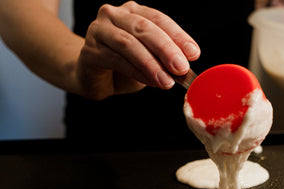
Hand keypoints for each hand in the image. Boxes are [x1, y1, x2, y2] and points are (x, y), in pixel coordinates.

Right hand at [76, 1, 199, 99]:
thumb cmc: (124, 66)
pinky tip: (151, 82)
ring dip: (151, 64)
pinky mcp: (90, 51)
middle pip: (144, 28)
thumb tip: (185, 68)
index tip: (194, 53)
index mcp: (133, 11)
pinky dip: (137, 72)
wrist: (94, 78)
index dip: (178, 36)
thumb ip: (164, 59)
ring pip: (129, 44)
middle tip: (181, 68)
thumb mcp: (150, 59)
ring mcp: (99, 30)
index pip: (159, 19)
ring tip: (167, 82)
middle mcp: (114, 15)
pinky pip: (117, 60)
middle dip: (166, 49)